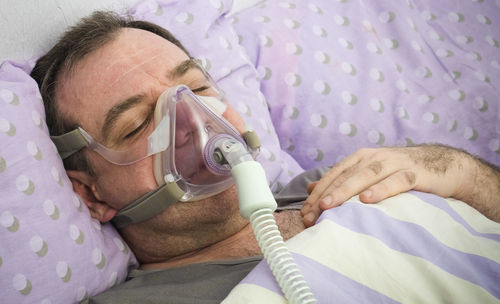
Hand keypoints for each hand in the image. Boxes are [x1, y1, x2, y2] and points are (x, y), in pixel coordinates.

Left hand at [300, 145, 473, 226]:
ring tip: (330, 204)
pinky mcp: (415, 173)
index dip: (318, 193)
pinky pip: (396, 181)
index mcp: (361, 158)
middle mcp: (374, 157)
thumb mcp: (369, 174)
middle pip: (346, 175)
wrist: (445, 166)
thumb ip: (343, 180)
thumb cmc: (401, 173)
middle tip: (311, 212)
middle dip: (326, 195)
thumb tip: (312, 189)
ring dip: (346, 190)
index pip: (334, 175)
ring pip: (366, 176)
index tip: (304, 213)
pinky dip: (381, 189)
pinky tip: (367, 199)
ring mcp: (395, 163)